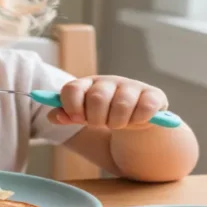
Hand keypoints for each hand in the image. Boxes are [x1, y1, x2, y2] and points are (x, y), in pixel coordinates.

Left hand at [48, 75, 167, 129]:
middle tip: (101, 124)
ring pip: (121, 105)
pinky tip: (137, 120)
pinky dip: (138, 120)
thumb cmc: (103, 116)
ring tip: (118, 124)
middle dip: (96, 119)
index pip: (72, 89)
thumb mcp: (82, 116)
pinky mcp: (153, 95)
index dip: (71, 107)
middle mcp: (109, 81)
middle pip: (96, 98)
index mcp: (87, 84)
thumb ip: (65, 115)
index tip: (76, 119)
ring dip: (117, 123)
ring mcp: (132, 86)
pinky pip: (144, 109)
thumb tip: (53, 116)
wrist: (135, 120)